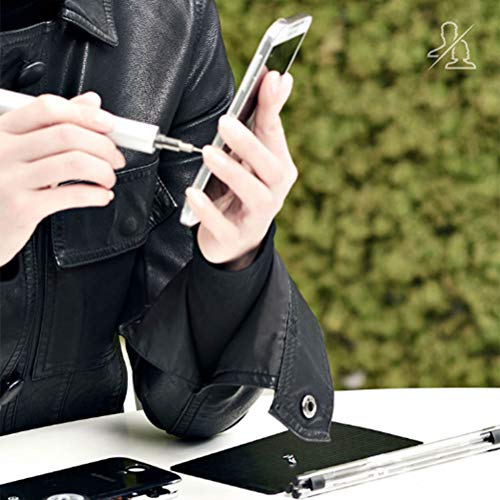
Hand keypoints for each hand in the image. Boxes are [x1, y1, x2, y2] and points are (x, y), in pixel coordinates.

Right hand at [0, 91, 124, 267]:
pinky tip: (102, 196)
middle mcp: (2, 151)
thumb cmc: (2, 187)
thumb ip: (53, 125)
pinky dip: (97, 194)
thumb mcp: (20, 150)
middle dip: (103, 146)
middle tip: (115, 158)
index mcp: (2, 130)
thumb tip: (91, 103)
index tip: (109, 125)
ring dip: (104, 171)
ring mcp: (10, 180)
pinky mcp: (22, 208)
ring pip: (75, 163)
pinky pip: (73, 194)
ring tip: (108, 178)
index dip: (85, 114)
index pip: (48, 109)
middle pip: (67, 135)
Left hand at [185, 71, 297, 269]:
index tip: (269, 78)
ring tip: (209, 153)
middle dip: (250, 144)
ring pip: (254, 195)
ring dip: (232, 172)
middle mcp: (273, 192)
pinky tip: (193, 194)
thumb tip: (276, 78)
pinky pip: (224, 225)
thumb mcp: (251, 158)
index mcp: (278, 168)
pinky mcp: (235, 237)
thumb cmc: (242, 190)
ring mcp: (256, 217)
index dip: (273, 106)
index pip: (275, 135)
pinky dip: (209, 210)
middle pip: (270, 168)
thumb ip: (260, 122)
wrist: (235, 240)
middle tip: (225, 122)